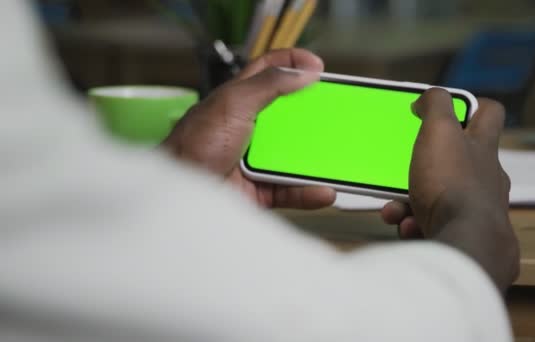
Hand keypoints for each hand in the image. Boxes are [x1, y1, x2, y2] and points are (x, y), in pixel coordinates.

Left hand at [165, 49, 335, 208]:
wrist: (181, 196)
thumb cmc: (194, 145)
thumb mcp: (233, 103)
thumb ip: (269, 84)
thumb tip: (304, 72)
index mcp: (238, 99)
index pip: (269, 71)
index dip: (293, 63)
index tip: (318, 67)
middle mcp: (248, 127)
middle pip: (288, 115)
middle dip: (312, 114)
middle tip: (335, 113)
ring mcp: (254, 159)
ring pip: (293, 156)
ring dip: (314, 159)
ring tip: (336, 158)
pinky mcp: (258, 190)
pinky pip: (290, 190)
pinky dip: (307, 191)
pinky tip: (322, 191)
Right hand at [383, 89, 518, 291]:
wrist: (465, 244)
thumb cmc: (451, 182)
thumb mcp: (439, 131)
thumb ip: (435, 105)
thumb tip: (428, 97)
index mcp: (482, 148)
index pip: (489, 114)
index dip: (469, 105)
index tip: (442, 110)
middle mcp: (486, 178)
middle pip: (454, 162)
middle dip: (422, 167)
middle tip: (402, 170)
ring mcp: (478, 210)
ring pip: (437, 198)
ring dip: (410, 202)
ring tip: (394, 209)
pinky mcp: (466, 236)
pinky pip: (434, 226)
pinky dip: (415, 225)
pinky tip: (407, 228)